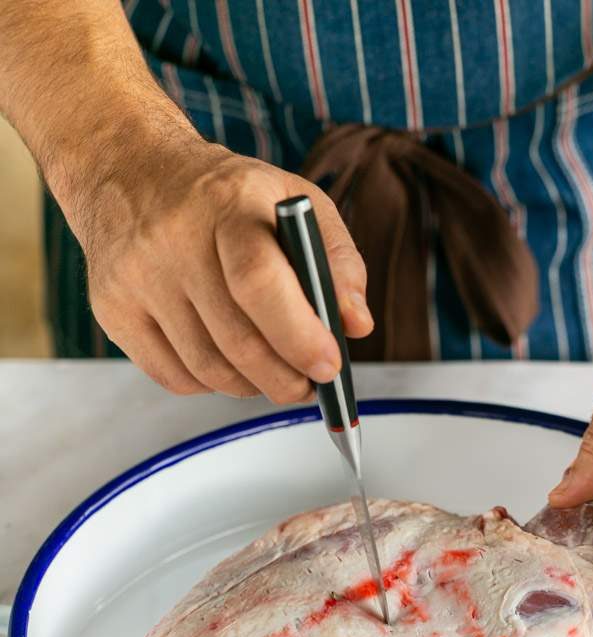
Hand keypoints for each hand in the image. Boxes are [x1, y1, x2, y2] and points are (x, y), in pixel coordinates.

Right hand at [77, 137, 372, 399]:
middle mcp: (173, 238)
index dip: (299, 335)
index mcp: (228, 203)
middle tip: (309, 386)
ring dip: (252, 386)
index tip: (328, 366)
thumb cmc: (225, 196)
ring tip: (273, 374)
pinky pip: (173, 376)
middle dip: (285, 378)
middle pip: (236, 339)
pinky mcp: (112, 309)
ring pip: (207, 368)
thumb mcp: (294, 201)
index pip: (259, 280)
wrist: (129, 170)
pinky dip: (211, 384)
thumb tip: (356, 324)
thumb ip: (337, 260)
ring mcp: (136, 277)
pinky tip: (228, 363)